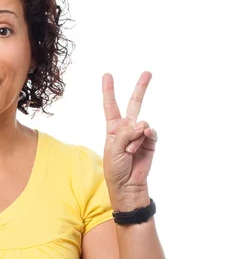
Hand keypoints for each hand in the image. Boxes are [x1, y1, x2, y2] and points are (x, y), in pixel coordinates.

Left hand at [102, 71, 157, 204]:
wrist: (127, 185)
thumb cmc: (115, 168)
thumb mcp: (113, 148)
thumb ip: (125, 133)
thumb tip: (142, 124)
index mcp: (113, 129)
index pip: (111, 106)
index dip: (109, 91)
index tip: (107, 75)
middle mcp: (127, 128)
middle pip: (134, 104)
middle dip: (141, 88)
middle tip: (148, 73)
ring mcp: (140, 135)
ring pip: (141, 124)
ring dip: (135, 138)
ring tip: (130, 151)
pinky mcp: (150, 142)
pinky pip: (150, 132)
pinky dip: (146, 136)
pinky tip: (144, 139)